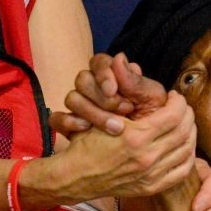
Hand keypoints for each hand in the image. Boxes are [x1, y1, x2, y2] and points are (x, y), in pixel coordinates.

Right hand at [51, 53, 168, 136]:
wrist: (143, 153)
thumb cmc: (153, 121)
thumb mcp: (152, 101)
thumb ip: (136, 82)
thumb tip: (119, 58)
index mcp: (114, 76)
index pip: (99, 62)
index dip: (104, 74)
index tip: (113, 90)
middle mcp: (94, 87)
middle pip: (83, 79)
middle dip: (103, 98)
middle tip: (124, 112)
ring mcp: (80, 106)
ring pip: (71, 98)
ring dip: (92, 112)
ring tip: (114, 127)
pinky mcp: (69, 125)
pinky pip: (57, 118)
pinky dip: (70, 122)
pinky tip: (86, 129)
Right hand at [53, 90, 196, 200]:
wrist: (76, 176)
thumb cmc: (88, 143)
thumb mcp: (105, 116)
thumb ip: (128, 97)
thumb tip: (144, 75)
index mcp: (136, 137)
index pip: (175, 114)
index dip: (179, 102)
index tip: (174, 97)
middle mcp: (147, 157)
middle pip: (185, 131)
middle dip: (187, 115)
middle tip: (182, 108)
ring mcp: (151, 175)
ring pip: (187, 150)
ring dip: (190, 133)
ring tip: (184, 123)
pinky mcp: (151, 187)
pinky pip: (182, 171)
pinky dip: (188, 156)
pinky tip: (184, 146)